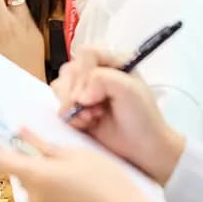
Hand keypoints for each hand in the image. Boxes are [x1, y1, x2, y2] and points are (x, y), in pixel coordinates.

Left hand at [0, 129, 166, 201]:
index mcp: (35, 174)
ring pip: (34, 188)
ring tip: (75, 178)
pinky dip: (54, 196)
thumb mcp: (76, 154)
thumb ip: (44, 144)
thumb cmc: (107, 184)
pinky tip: (75, 194)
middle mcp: (31, 196)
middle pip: (20, 172)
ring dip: (46, 180)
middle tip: (58, 157)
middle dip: (33, 163)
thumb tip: (22, 131)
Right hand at [52, 48, 185, 183]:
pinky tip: (87, 123)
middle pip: (69, 70)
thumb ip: (102, 79)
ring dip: (72, 105)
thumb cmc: (142, 118)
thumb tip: (79, 95)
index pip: (86, 53)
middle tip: (92, 107)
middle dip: (76, 92)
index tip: (93, 93)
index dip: (84, 73)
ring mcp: (85, 92)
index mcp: (113, 62)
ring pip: (60, 87)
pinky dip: (70, 117)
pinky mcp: (76, 109)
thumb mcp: (129, 90)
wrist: (142, 148)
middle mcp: (97, 73)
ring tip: (91, 117)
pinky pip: (59, 106)